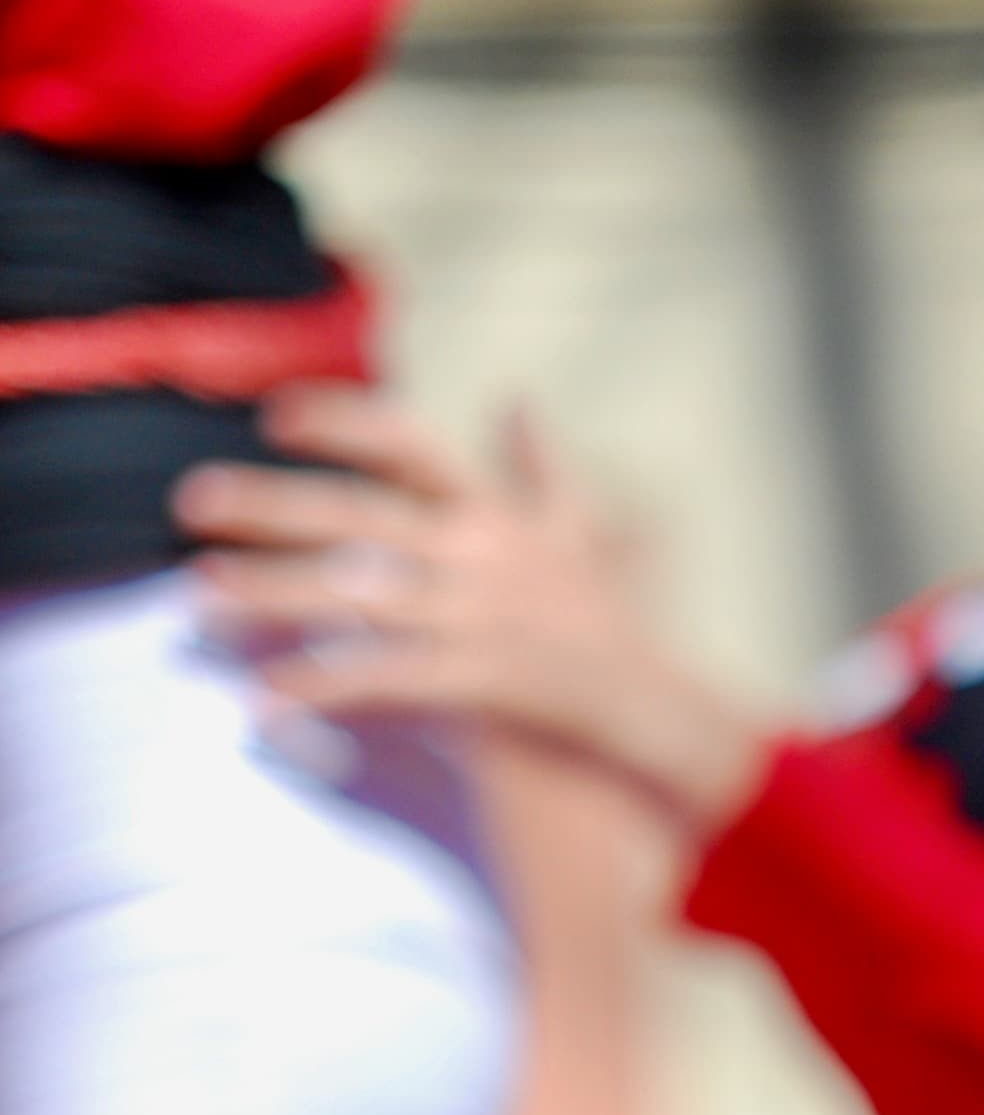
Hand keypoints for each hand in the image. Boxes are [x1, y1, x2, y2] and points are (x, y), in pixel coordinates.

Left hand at [173, 388, 775, 835]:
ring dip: (273, 595)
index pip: (412, 444)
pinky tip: (263, 700)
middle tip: (189, 499)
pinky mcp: (482, 683)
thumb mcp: (583, 534)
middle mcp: (481, 556)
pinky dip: (322, 689)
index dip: (344, 423)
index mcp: (497, 515)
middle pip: (359, 516)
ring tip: (200, 596)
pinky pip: (384, 682)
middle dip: (271, 505)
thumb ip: (541, 468)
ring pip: (358, 597)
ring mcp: (480, 618)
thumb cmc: (613, 629)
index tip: (275, 416)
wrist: (662, 718)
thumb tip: (519, 396)